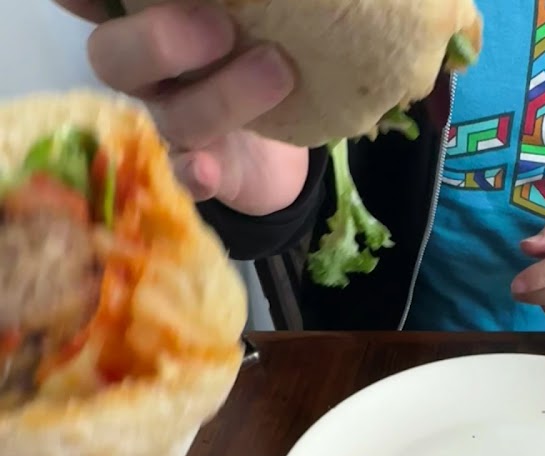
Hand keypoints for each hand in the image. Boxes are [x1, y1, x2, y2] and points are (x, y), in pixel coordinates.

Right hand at [52, 1, 308, 215]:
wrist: (289, 140)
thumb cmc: (255, 53)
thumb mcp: (238, 19)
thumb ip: (220, 5)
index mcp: (143, 22)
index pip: (89, 5)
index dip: (84, 1)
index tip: (108, 1)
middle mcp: (146, 76)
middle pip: (113, 60)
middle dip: (160, 42)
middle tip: (223, 28)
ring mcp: (171, 128)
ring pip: (174, 116)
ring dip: (224, 95)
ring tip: (276, 67)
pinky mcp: (203, 173)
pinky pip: (186, 177)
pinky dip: (194, 174)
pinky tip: (206, 169)